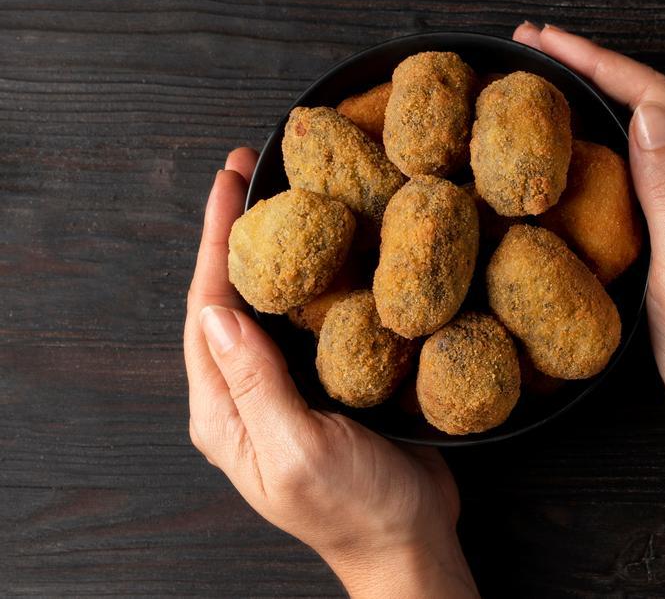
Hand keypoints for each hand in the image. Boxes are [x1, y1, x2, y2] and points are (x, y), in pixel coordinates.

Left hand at [182, 149, 475, 598]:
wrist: (409, 541)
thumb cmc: (355, 509)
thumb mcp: (301, 449)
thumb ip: (257, 384)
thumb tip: (219, 312)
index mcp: (225, 412)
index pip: (207, 311)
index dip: (216, 242)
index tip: (228, 184)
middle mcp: (246, 395)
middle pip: (231, 298)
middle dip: (238, 233)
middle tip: (254, 170)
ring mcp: (285, 389)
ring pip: (272, 305)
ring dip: (278, 249)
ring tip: (291, 194)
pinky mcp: (326, 385)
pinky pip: (312, 321)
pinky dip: (318, 278)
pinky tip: (338, 249)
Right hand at [512, 23, 664, 443]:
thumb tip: (647, 115)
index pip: (659, 99)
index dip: (601, 63)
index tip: (547, 42)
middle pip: (658, 103)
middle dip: (597, 67)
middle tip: (536, 47)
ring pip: (658, 130)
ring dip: (607, 96)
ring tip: (554, 78)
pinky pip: (658, 164)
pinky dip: (619, 140)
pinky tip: (594, 142)